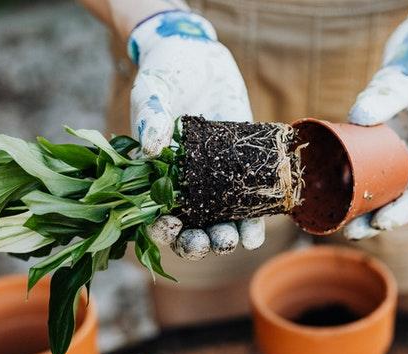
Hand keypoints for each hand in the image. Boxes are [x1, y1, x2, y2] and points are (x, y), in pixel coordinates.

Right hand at [127, 10, 263, 259]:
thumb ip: (150, 116)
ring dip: (227, 238)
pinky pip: (246, 203)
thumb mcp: (153, 91)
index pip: (153, 214)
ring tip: (236, 240)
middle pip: (188, 228)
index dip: (161, 229)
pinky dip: (252, 221)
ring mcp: (214, 180)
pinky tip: (256, 232)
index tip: (173, 227)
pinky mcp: (241, 169)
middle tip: (212, 241)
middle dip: (199, 243)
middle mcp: (184, 185)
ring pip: (219, 223)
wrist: (200, 56)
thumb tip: (151, 148)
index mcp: (153, 175)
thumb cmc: (165, 74)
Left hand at [344, 0, 407, 239]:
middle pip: (407, 194)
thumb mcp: (406, 73)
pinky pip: (376, 164)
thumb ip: (386, 93)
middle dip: (382, 216)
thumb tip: (357, 117)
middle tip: (351, 230)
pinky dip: (359, 179)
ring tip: (340, 220)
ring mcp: (407, 143)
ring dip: (368, 204)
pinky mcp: (390, 134)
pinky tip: (336, 189)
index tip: (382, 221)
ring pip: (390, 183)